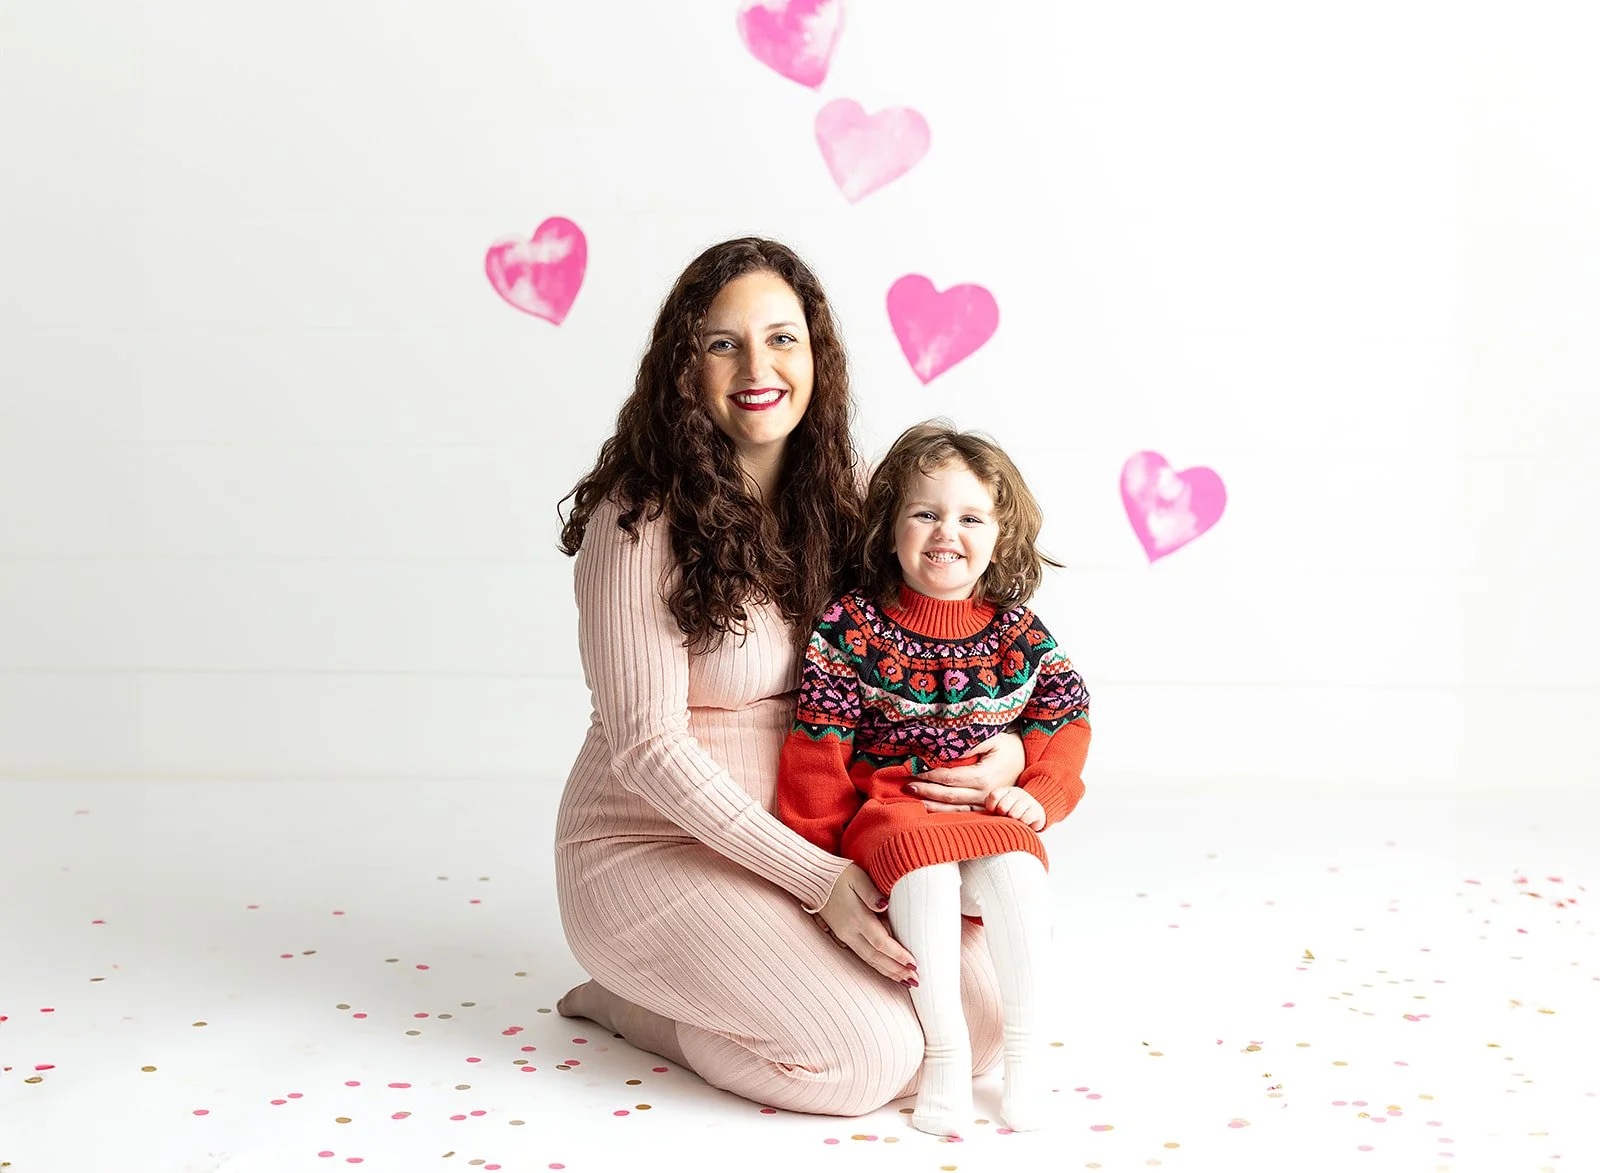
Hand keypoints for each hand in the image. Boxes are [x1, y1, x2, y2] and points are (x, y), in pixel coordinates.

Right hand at [815, 864, 917, 982]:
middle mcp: (850, 931)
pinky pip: (862, 956)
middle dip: (897, 970)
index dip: (898, 954)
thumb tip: (884, 905)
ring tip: (905, 981)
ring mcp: (844, 936)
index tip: (914, 963)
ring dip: (888, 972)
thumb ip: (871, 892)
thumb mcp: (856, 877)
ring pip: (869, 960)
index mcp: (856, 917)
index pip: (881, 942)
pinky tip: (887, 970)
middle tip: (915, 980)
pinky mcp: (842, 936)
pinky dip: (877, 966)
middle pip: (876, 957)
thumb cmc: (838, 875)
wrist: (812, 878)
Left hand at [905, 729, 1024, 811]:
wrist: (1028, 762)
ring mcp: (986, 804)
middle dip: (926, 791)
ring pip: (954, 809)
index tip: (914, 770)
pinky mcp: (986, 809)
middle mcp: (985, 794)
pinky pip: (963, 813)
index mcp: (984, 776)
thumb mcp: (993, 739)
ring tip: (912, 799)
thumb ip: (970, 743)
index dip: (930, 775)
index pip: (950, 778)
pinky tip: (930, 809)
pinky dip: (944, 813)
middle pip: (948, 796)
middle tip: (907, 786)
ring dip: (932, 805)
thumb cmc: (1008, 748)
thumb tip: (945, 747)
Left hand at [985, 785, 1045, 830]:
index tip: (994, 811)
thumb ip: (987, 808)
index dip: (992, 807)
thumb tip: (971, 811)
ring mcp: (1027, 800)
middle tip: (1006, 816)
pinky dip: (1023, 824)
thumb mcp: (997, 808)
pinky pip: (1024, 819)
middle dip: (1003, 815)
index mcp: (1004, 790)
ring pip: (1013, 814)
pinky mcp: (1036, 810)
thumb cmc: (1010, 814)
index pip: (994, 796)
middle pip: (1002, 807)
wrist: (1034, 814)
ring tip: (1015, 820)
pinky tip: (1024, 822)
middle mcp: (1016, 792)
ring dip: (1013, 821)